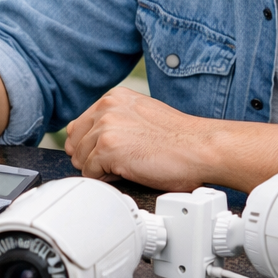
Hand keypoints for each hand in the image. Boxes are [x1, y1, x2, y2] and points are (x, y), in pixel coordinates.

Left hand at [64, 86, 214, 189]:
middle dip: (91, 159)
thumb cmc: (180, 140)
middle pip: (75, 143)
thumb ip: (114, 121)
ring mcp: (106, 126)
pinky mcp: (108, 148)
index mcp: (114, 97)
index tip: (106, 154)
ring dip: (101, 170)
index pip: (79, 125)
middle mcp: (106, 107)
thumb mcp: (142, 117)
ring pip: (81, 160)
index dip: (89, 146)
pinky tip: (129, 173)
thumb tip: (89, 138)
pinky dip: (107, 180)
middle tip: (120, 164)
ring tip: (129, 167)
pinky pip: (90, 174)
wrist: (202, 149)